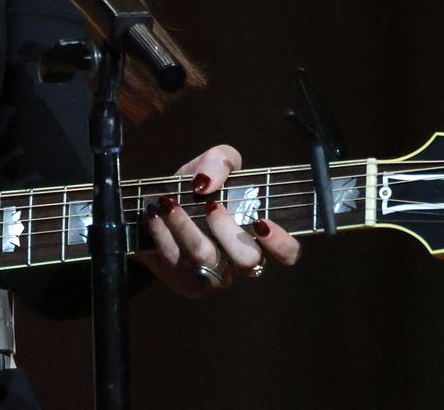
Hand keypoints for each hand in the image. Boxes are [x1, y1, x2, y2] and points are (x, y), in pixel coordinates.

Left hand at [137, 144, 299, 297]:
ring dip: (187, 226)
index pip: (288, 253)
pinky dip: (163, 231)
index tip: (262, 222)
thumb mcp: (210, 166)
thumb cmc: (195, 191)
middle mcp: (239, 261)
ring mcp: (213, 276)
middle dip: (228, 229)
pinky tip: (156, 213)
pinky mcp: (185, 281)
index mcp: (257, 236)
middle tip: (211, 206)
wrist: (155, 210)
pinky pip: (176, 259)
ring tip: (170, 204)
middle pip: (248, 260)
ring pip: (207, 258)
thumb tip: (208, 181)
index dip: (281, 243)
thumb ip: (220, 161)